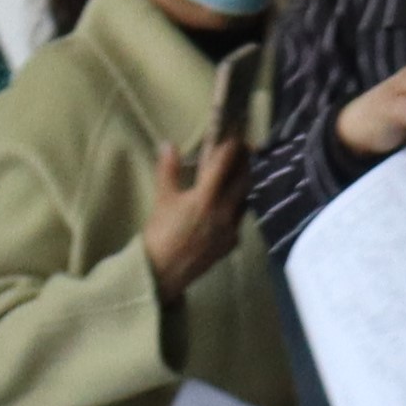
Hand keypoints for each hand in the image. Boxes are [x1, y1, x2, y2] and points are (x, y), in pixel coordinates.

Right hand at [138, 134, 251, 297]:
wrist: (163, 271)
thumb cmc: (160, 233)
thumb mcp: (162, 199)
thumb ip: (168, 170)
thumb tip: (167, 145)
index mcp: (205, 198)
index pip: (223, 166)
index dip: (231, 148)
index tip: (237, 135)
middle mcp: (224, 212)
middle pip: (243, 181)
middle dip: (245, 164)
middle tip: (246, 150)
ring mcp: (231, 229)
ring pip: (245, 200)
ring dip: (244, 185)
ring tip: (242, 173)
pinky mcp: (232, 243)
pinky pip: (239, 220)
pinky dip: (237, 207)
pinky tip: (232, 204)